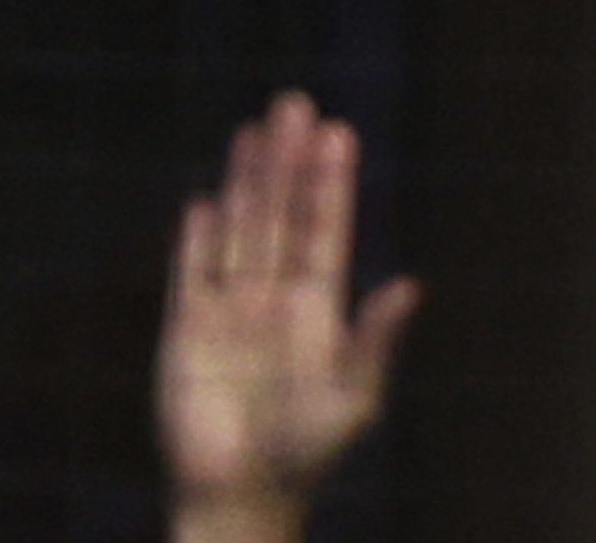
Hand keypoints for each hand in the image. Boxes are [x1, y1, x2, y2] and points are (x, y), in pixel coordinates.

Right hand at [158, 92, 417, 541]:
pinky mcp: (186, 330)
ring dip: (245, 180)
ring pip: (239, 230)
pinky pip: (191, 273)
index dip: (330, 183)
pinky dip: (196, 239)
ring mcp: (229, 310)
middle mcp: (274, 299)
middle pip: (280, 215)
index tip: (337, 132)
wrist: (239, 493)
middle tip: (294, 102)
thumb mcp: (352, 399)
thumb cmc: (305, 453)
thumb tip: (410, 286)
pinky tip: (204, 201)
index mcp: (317, 310)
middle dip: (286, 161)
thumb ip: (374, 341)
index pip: (324, 231)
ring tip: (254, 129)